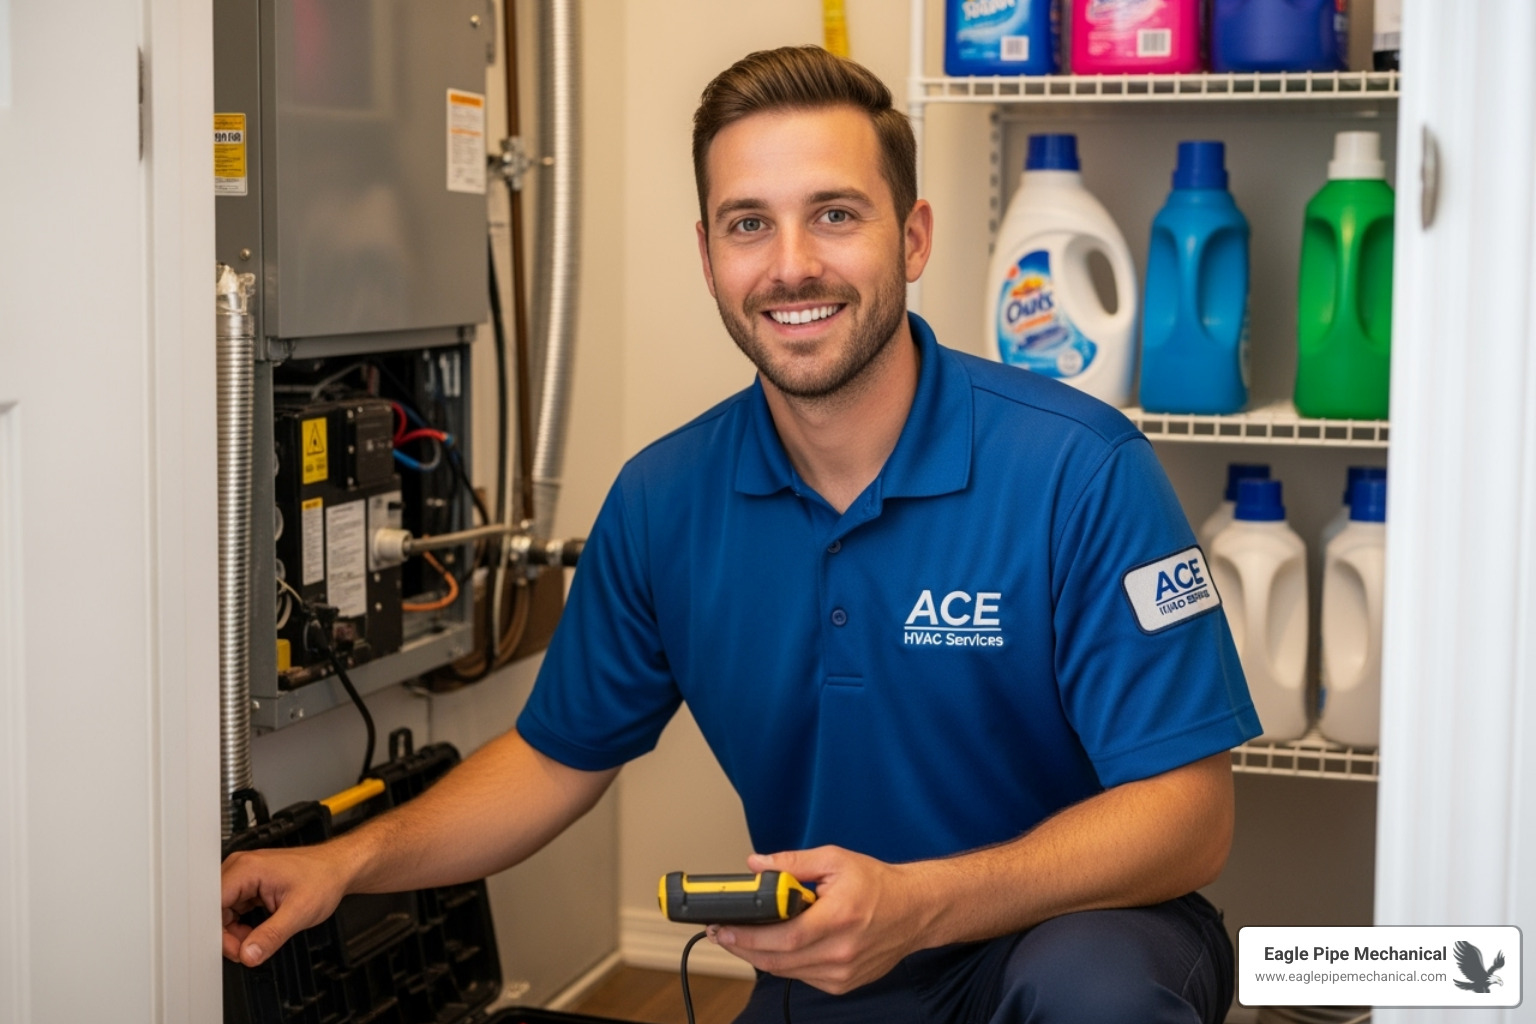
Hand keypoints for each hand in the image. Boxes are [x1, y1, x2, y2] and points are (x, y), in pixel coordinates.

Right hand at [221, 845, 353, 966]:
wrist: (339, 868)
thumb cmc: (324, 879)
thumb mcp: (299, 912)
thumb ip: (271, 936)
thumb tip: (248, 954)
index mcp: (247, 869)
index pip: (211, 905)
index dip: (218, 932)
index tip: (234, 949)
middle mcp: (241, 868)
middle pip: (214, 910)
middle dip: (227, 935)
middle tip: (247, 949)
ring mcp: (244, 875)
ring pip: (222, 913)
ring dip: (235, 932)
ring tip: (257, 939)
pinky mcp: (249, 884)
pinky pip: (233, 910)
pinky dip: (241, 926)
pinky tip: (257, 930)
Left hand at [712, 846, 933, 994]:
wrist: (915, 910)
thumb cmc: (877, 884)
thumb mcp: (835, 859)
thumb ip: (793, 862)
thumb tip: (757, 864)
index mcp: (839, 917)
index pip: (784, 936)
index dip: (749, 936)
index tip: (725, 927)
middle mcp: (842, 950)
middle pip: (779, 960)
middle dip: (744, 947)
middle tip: (723, 933)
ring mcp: (843, 972)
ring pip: (788, 972)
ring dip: (761, 957)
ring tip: (744, 938)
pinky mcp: (844, 983)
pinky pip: (803, 977)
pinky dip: (786, 963)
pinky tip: (778, 946)